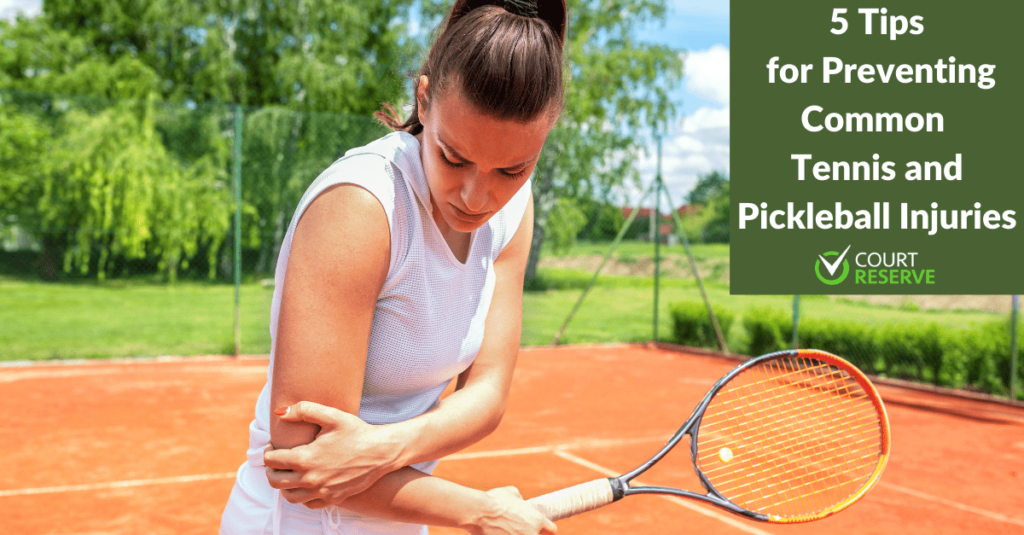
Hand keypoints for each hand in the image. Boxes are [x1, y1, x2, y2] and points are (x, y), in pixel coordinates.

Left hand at [264, 401, 400, 508]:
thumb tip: (280, 412)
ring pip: (289, 496)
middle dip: (271, 469)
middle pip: (275, 481)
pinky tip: (308, 482)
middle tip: (278, 460)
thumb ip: (304, 410)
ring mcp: (321, 491)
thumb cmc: (357, 431)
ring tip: (290, 472)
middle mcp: (310, 479)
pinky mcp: (333, 498)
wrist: (382, 452)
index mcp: (305, 458)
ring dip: (284, 485)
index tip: (274, 445)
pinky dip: (302, 495)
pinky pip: (308, 504)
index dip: (268, 451)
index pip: (271, 461)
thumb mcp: (331, 415)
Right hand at [469, 486, 556, 534]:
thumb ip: (519, 498)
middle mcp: (532, 534)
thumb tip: (519, 501)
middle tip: (522, 530)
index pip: (552, 530)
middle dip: (533, 534)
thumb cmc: (496, 500)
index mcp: (537, 520)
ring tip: (509, 531)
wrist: (480, 512)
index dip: (548, 530)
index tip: (544, 530)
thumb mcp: (511, 492)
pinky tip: (500, 534)